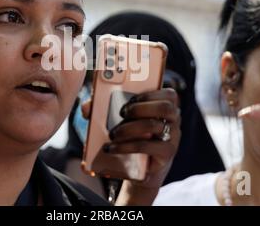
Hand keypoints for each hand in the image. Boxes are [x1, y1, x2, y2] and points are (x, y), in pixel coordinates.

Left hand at [82, 88, 180, 204]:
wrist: (138, 166)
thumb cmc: (130, 135)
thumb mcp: (118, 120)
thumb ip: (102, 109)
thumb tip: (86, 107)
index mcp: (165, 106)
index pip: (168, 94)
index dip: (150, 93)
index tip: (131, 98)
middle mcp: (173, 120)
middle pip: (165, 107)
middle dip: (140, 108)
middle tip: (121, 113)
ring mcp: (173, 137)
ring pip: (154, 125)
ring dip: (129, 128)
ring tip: (112, 134)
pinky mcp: (166, 154)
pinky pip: (149, 147)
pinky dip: (127, 146)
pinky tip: (112, 148)